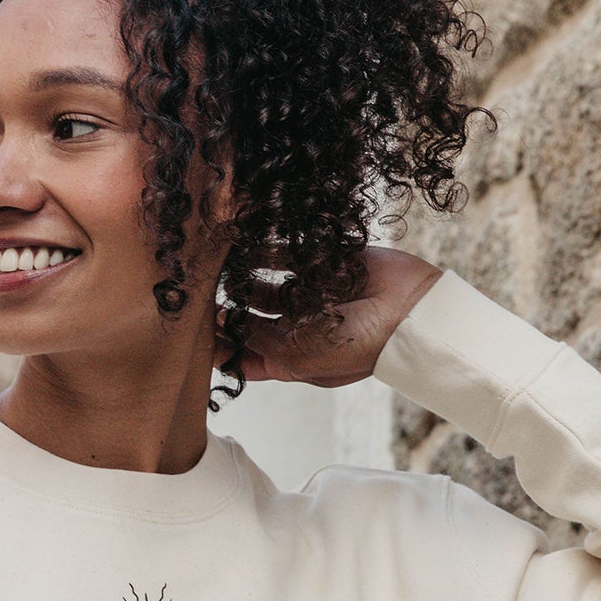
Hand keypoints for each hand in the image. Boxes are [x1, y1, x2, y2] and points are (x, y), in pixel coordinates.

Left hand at [215, 246, 441, 388]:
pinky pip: (286, 254)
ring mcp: (309, 296)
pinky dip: (265, 248)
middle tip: (196, 291)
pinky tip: (241, 241)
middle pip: (249, 317)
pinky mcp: (322, 265)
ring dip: (241, 276)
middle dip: (224, 307)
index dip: (219, 346)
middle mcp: (297, 329)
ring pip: (264, 285)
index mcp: (290, 359)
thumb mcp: (296, 355)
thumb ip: (257, 342)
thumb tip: (222, 330)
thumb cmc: (358, 346)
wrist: (409, 313)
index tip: (191, 333)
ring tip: (215, 264)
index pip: (244, 356)